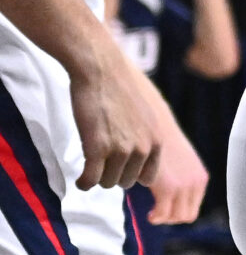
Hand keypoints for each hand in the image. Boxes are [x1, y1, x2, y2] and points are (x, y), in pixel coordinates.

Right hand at [67, 38, 161, 190]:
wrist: (102, 70)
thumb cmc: (118, 91)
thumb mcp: (144, 116)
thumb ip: (144, 138)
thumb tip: (137, 158)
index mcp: (157, 140)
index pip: (148, 177)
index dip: (131, 175)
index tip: (118, 169)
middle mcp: (143, 148)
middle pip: (126, 182)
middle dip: (112, 176)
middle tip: (99, 164)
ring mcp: (121, 150)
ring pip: (107, 183)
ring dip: (96, 178)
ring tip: (89, 167)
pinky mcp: (98, 149)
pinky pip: (90, 181)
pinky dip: (83, 183)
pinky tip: (79, 180)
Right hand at [145, 116, 207, 225]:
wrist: (154, 124)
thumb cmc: (159, 142)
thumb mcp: (176, 162)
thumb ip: (177, 176)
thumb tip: (167, 192)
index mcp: (200, 177)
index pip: (193, 208)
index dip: (177, 212)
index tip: (162, 208)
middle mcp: (196, 183)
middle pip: (187, 216)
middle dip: (170, 217)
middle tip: (154, 211)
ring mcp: (184, 186)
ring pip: (176, 218)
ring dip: (162, 218)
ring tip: (151, 211)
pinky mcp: (168, 188)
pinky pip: (163, 215)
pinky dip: (155, 216)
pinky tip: (148, 212)